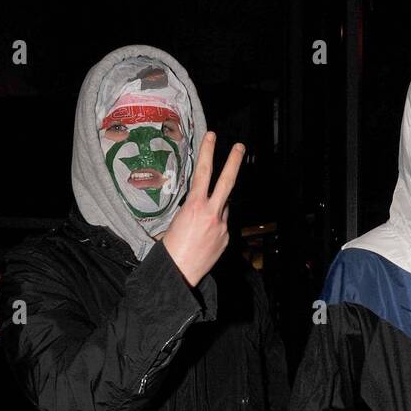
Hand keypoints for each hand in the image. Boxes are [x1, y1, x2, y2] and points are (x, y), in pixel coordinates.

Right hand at [157, 132, 244, 286]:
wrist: (179, 274)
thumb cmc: (170, 248)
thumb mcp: (175, 221)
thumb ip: (191, 208)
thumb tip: (199, 204)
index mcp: (195, 206)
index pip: (203, 172)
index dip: (207, 151)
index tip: (212, 135)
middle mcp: (212, 213)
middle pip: (227, 182)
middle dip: (233, 162)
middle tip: (239, 146)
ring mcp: (222, 226)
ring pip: (224, 207)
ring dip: (216, 207)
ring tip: (200, 222)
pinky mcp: (226, 239)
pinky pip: (222, 224)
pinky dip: (215, 225)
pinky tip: (203, 237)